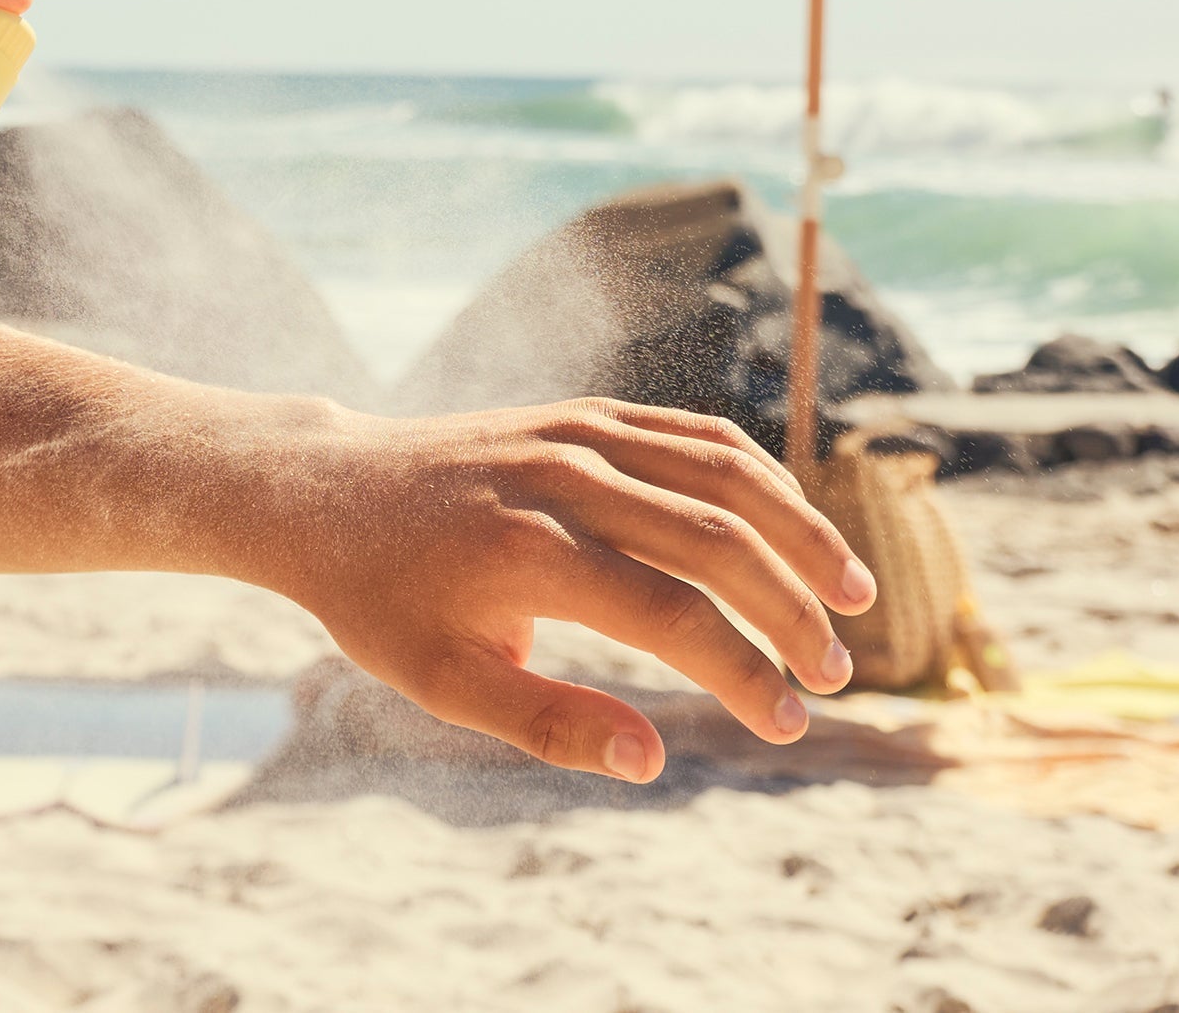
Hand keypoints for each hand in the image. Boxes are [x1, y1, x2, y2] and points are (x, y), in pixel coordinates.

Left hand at [238, 399, 877, 780]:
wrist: (326, 491)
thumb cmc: (383, 603)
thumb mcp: (442, 683)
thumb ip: (549, 724)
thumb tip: (652, 765)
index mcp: (524, 554)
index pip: (670, 618)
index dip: (742, 674)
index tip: (788, 722)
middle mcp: (562, 480)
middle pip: (714, 541)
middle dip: (788, 612)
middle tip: (833, 674)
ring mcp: (578, 434)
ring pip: (723, 471)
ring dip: (800, 533)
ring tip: (852, 597)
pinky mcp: (587, 413)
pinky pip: (696, 437)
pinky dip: (760, 480)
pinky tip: (797, 532)